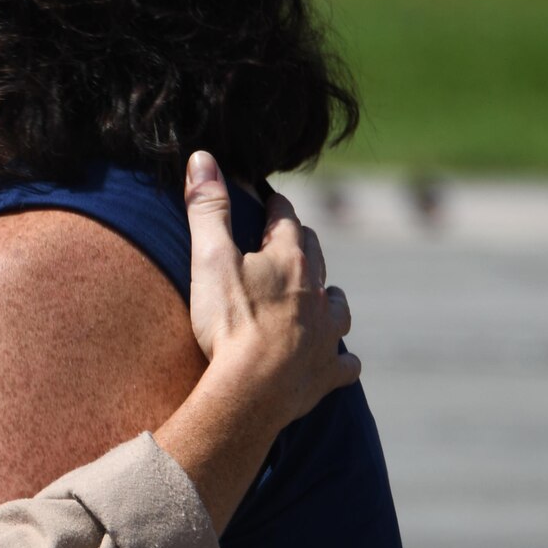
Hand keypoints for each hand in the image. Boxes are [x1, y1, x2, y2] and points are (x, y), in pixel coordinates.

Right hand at [183, 151, 357, 428]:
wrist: (253, 390)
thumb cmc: (230, 323)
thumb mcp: (210, 258)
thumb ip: (207, 208)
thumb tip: (203, 157)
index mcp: (289, 260)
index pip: (285, 219)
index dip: (275, 206)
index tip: (270, 198)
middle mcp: (317, 292)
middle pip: (315, 257)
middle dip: (302, 244)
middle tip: (288, 240)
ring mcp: (326, 333)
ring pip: (337, 305)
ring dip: (329, 297)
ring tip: (321, 296)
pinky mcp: (327, 373)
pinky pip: (344, 362)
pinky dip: (340, 358)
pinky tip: (338, 359)